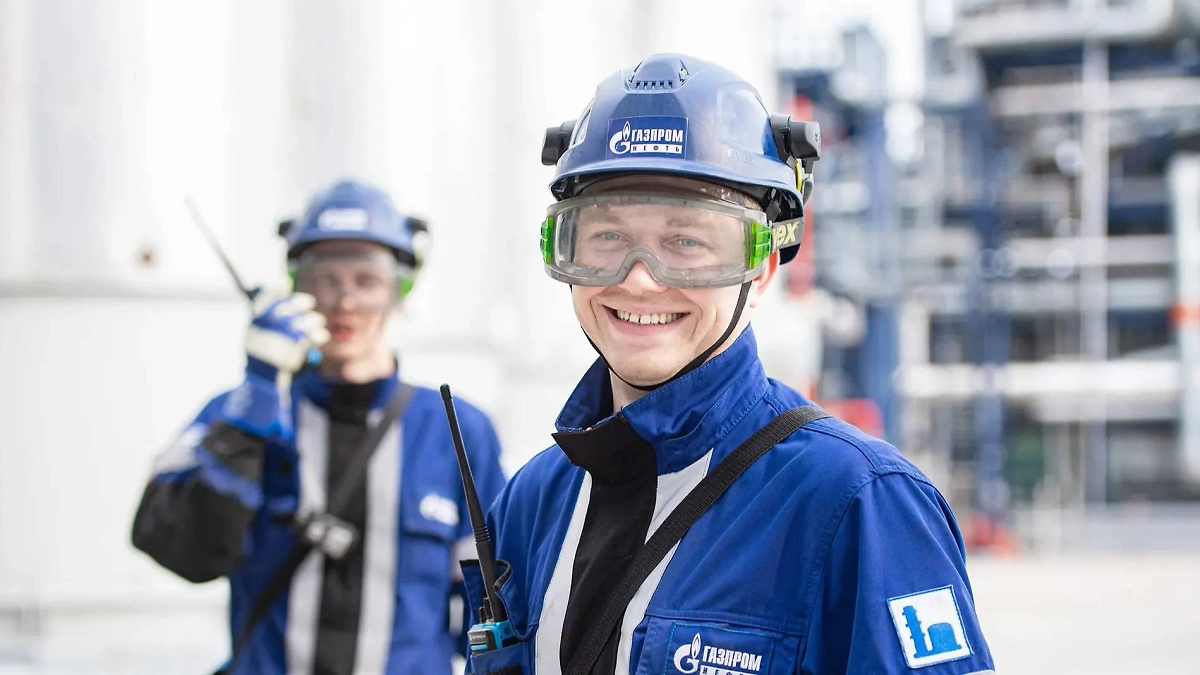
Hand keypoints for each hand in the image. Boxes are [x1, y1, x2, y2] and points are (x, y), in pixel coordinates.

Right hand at [219, 292, 328, 438]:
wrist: (264, 390)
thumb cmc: (265, 362)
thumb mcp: (263, 336)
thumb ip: (272, 314)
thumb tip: (284, 282)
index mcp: (252, 328)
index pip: (261, 302)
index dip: (275, 291)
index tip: (286, 283)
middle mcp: (259, 336)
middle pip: (282, 311)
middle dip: (298, 304)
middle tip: (310, 302)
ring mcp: (273, 347)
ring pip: (297, 324)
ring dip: (311, 321)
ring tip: (319, 323)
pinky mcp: (289, 358)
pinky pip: (306, 341)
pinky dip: (315, 336)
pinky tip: (322, 336)